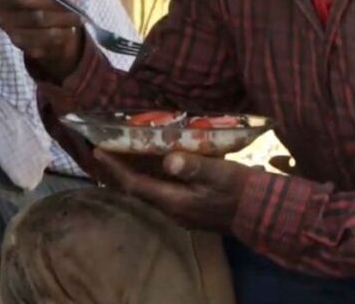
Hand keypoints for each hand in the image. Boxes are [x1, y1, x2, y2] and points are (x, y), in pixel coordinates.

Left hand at [93, 148, 258, 230]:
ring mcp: (180, 211)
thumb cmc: (243, 190)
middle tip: (102, 151)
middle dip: (117, 171)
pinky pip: (159, 191)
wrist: (267, 213)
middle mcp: (172, 210)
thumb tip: (169, 159)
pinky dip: (147, 177)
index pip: (134, 184)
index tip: (97, 151)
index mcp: (175, 202)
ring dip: (131, 174)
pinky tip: (147, 164)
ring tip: (118, 154)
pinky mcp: (189, 208)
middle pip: (135, 189)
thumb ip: (194, 167)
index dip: (114, 168)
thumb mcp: (221, 174)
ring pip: (147, 190)